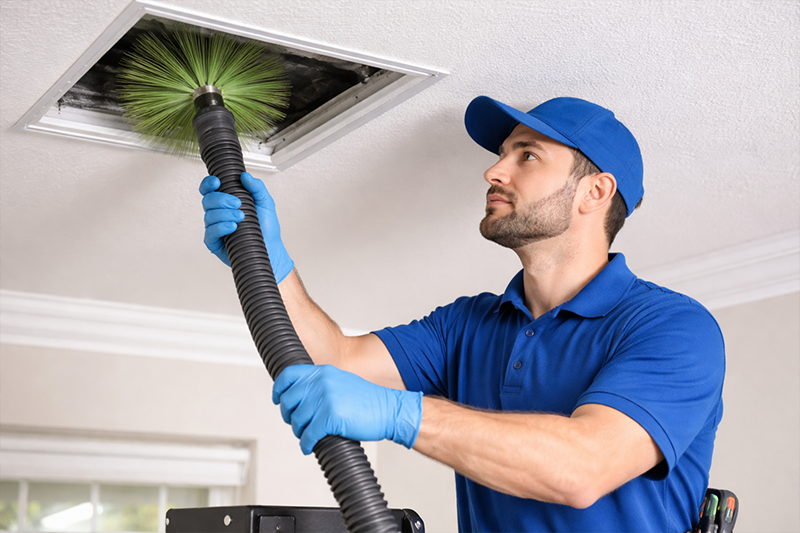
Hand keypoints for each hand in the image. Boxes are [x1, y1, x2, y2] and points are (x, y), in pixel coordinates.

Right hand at [199, 172, 294, 282]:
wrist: (271, 249)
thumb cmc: (267, 228)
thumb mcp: (266, 203)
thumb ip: (256, 187)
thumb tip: (244, 175)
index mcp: (226, 202)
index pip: (210, 189)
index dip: (209, 184)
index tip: (217, 182)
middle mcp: (218, 213)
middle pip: (207, 200)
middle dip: (221, 199)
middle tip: (238, 203)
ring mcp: (215, 228)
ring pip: (209, 215)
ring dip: (225, 214)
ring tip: (241, 217)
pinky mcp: (214, 243)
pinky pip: (210, 232)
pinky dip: (221, 227)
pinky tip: (233, 227)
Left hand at [272, 365, 422, 454]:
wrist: (389, 410)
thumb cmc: (368, 401)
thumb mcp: (342, 382)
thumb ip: (321, 385)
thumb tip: (300, 398)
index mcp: (323, 372)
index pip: (289, 376)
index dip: (279, 390)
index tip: (278, 399)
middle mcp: (322, 382)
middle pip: (289, 401)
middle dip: (290, 416)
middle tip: (297, 424)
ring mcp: (326, 399)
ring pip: (297, 420)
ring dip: (300, 432)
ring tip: (307, 435)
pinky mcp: (331, 417)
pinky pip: (309, 434)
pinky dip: (306, 444)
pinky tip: (310, 446)